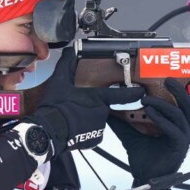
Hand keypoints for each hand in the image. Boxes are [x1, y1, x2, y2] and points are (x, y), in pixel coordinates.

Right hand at [27, 49, 144, 156]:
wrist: (48, 131)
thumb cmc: (55, 107)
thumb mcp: (59, 81)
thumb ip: (68, 64)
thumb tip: (70, 50)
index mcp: (97, 98)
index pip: (121, 95)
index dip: (133, 93)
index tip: (141, 92)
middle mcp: (102, 112)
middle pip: (102, 106)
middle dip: (92, 106)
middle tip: (76, 106)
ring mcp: (99, 127)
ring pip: (97, 120)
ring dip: (88, 118)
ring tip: (72, 117)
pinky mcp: (94, 139)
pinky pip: (93, 132)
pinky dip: (85, 130)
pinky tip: (74, 127)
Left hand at [108, 78, 189, 189]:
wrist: (143, 178)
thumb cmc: (143, 158)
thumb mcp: (131, 135)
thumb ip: (123, 122)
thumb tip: (107, 110)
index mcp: (176, 126)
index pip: (180, 104)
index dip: (175, 91)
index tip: (163, 79)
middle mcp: (184, 131)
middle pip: (188, 106)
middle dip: (179, 91)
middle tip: (167, 80)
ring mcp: (185, 139)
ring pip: (181, 115)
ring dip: (166, 103)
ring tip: (148, 98)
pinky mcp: (181, 147)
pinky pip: (174, 129)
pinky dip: (162, 119)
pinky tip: (149, 112)